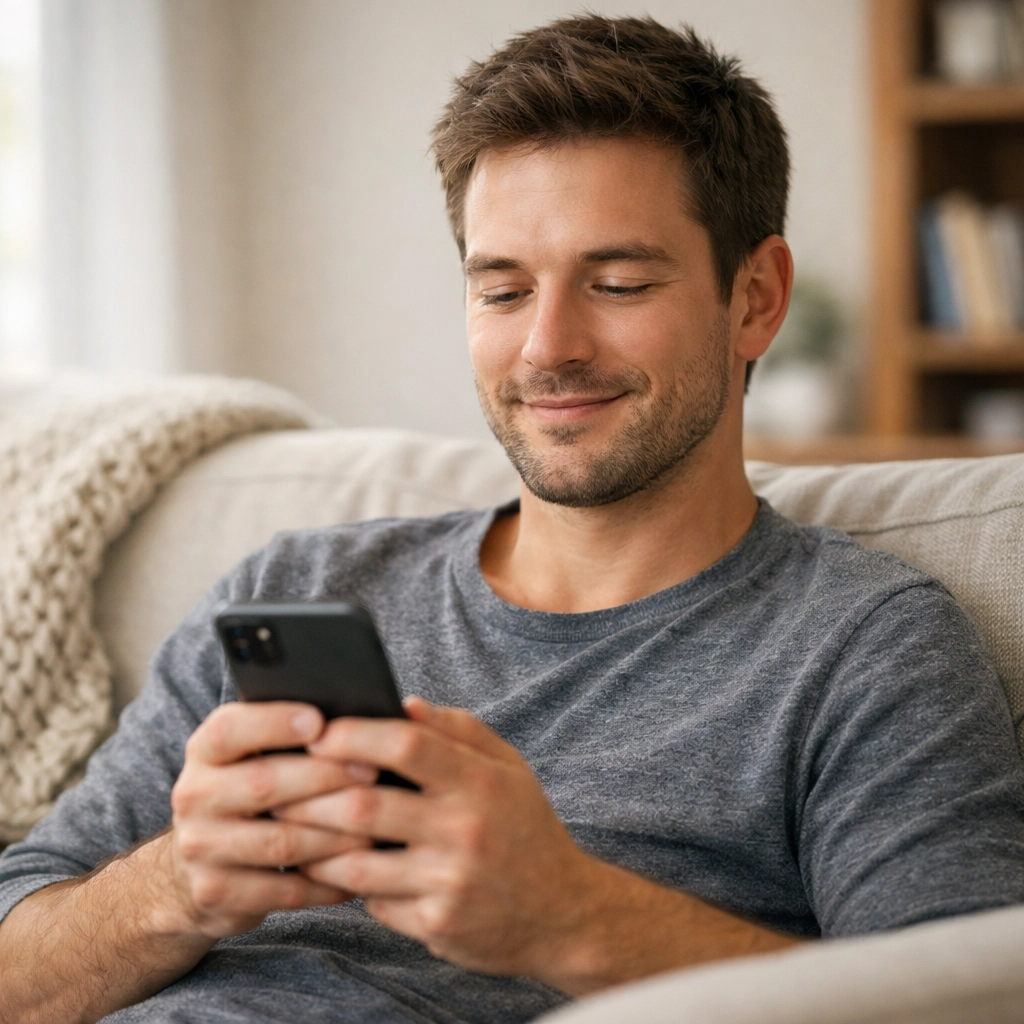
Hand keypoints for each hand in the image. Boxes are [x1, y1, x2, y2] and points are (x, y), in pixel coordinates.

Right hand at [167, 701, 375, 938]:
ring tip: (376, 826)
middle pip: (264, 784)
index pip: (229, 729)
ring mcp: (200, 848)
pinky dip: (327, 881)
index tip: (320, 721)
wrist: (196, 870)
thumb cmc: (248, 794)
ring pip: (280, 842)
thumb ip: (285, 734)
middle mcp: (194, 796)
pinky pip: (283, 890)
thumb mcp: (250, 756)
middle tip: (373, 771)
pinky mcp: (215, 893)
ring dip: (335, 835)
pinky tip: (358, 869)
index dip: (274, 723)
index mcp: (204, 752)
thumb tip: (352, 717)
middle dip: (325, 776)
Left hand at [272, 697, 602, 980]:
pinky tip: (335, 869)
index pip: (405, 743)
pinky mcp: (437, 923)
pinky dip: (350, 883)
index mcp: (481, 781)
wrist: (562, 912)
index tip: (319, 732)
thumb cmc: (525, 827)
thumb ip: (458, 730)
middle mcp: (465, 829)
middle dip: (311, 793)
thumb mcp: (508, 767)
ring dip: (315, 843)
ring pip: (356, 860)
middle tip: (280, 784)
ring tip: (291, 827)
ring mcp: (449, 881)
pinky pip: (373, 900)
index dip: (353, 734)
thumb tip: (403, 704)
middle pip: (365, 803)